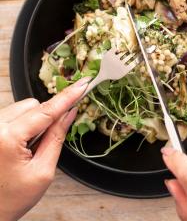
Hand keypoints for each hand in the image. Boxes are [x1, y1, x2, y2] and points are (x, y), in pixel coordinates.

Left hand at [0, 77, 89, 220]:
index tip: (83, 84)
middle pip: (33, 105)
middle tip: (44, 144)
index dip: (68, 97)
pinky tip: (17, 148)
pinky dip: (21, 127)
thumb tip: (69, 114)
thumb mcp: (43, 171)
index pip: (46, 111)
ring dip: (32, 123)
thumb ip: (57, 137)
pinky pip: (11, 116)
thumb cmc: (10, 198)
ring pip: (22, 109)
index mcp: (7, 137)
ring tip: (26, 151)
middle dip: (46, 118)